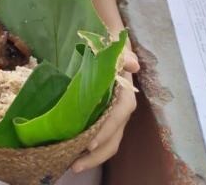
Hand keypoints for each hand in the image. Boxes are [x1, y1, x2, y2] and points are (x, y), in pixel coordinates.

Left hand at [71, 49, 138, 173]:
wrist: (105, 41)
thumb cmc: (107, 44)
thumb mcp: (112, 45)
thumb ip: (121, 54)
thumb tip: (133, 64)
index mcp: (125, 94)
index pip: (118, 115)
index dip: (106, 131)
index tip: (90, 144)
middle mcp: (121, 108)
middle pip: (115, 136)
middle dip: (98, 154)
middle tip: (75, 165)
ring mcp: (113, 114)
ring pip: (109, 140)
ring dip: (93, 156)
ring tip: (73, 165)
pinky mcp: (103, 115)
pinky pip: (100, 134)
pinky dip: (90, 146)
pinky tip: (74, 152)